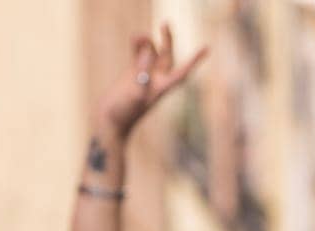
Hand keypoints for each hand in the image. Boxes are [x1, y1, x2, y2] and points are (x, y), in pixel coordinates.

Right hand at [94, 24, 207, 139]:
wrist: (109, 122)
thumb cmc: (123, 113)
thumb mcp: (134, 92)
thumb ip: (141, 72)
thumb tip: (147, 52)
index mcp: (161, 88)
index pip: (182, 72)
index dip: (194, 60)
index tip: (206, 48)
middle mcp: (155, 82)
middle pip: (167, 58)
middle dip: (167, 41)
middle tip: (165, 24)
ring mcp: (144, 78)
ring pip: (151, 55)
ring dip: (148, 43)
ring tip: (138, 36)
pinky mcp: (132, 76)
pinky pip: (138, 57)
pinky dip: (137, 47)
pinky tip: (134, 39)